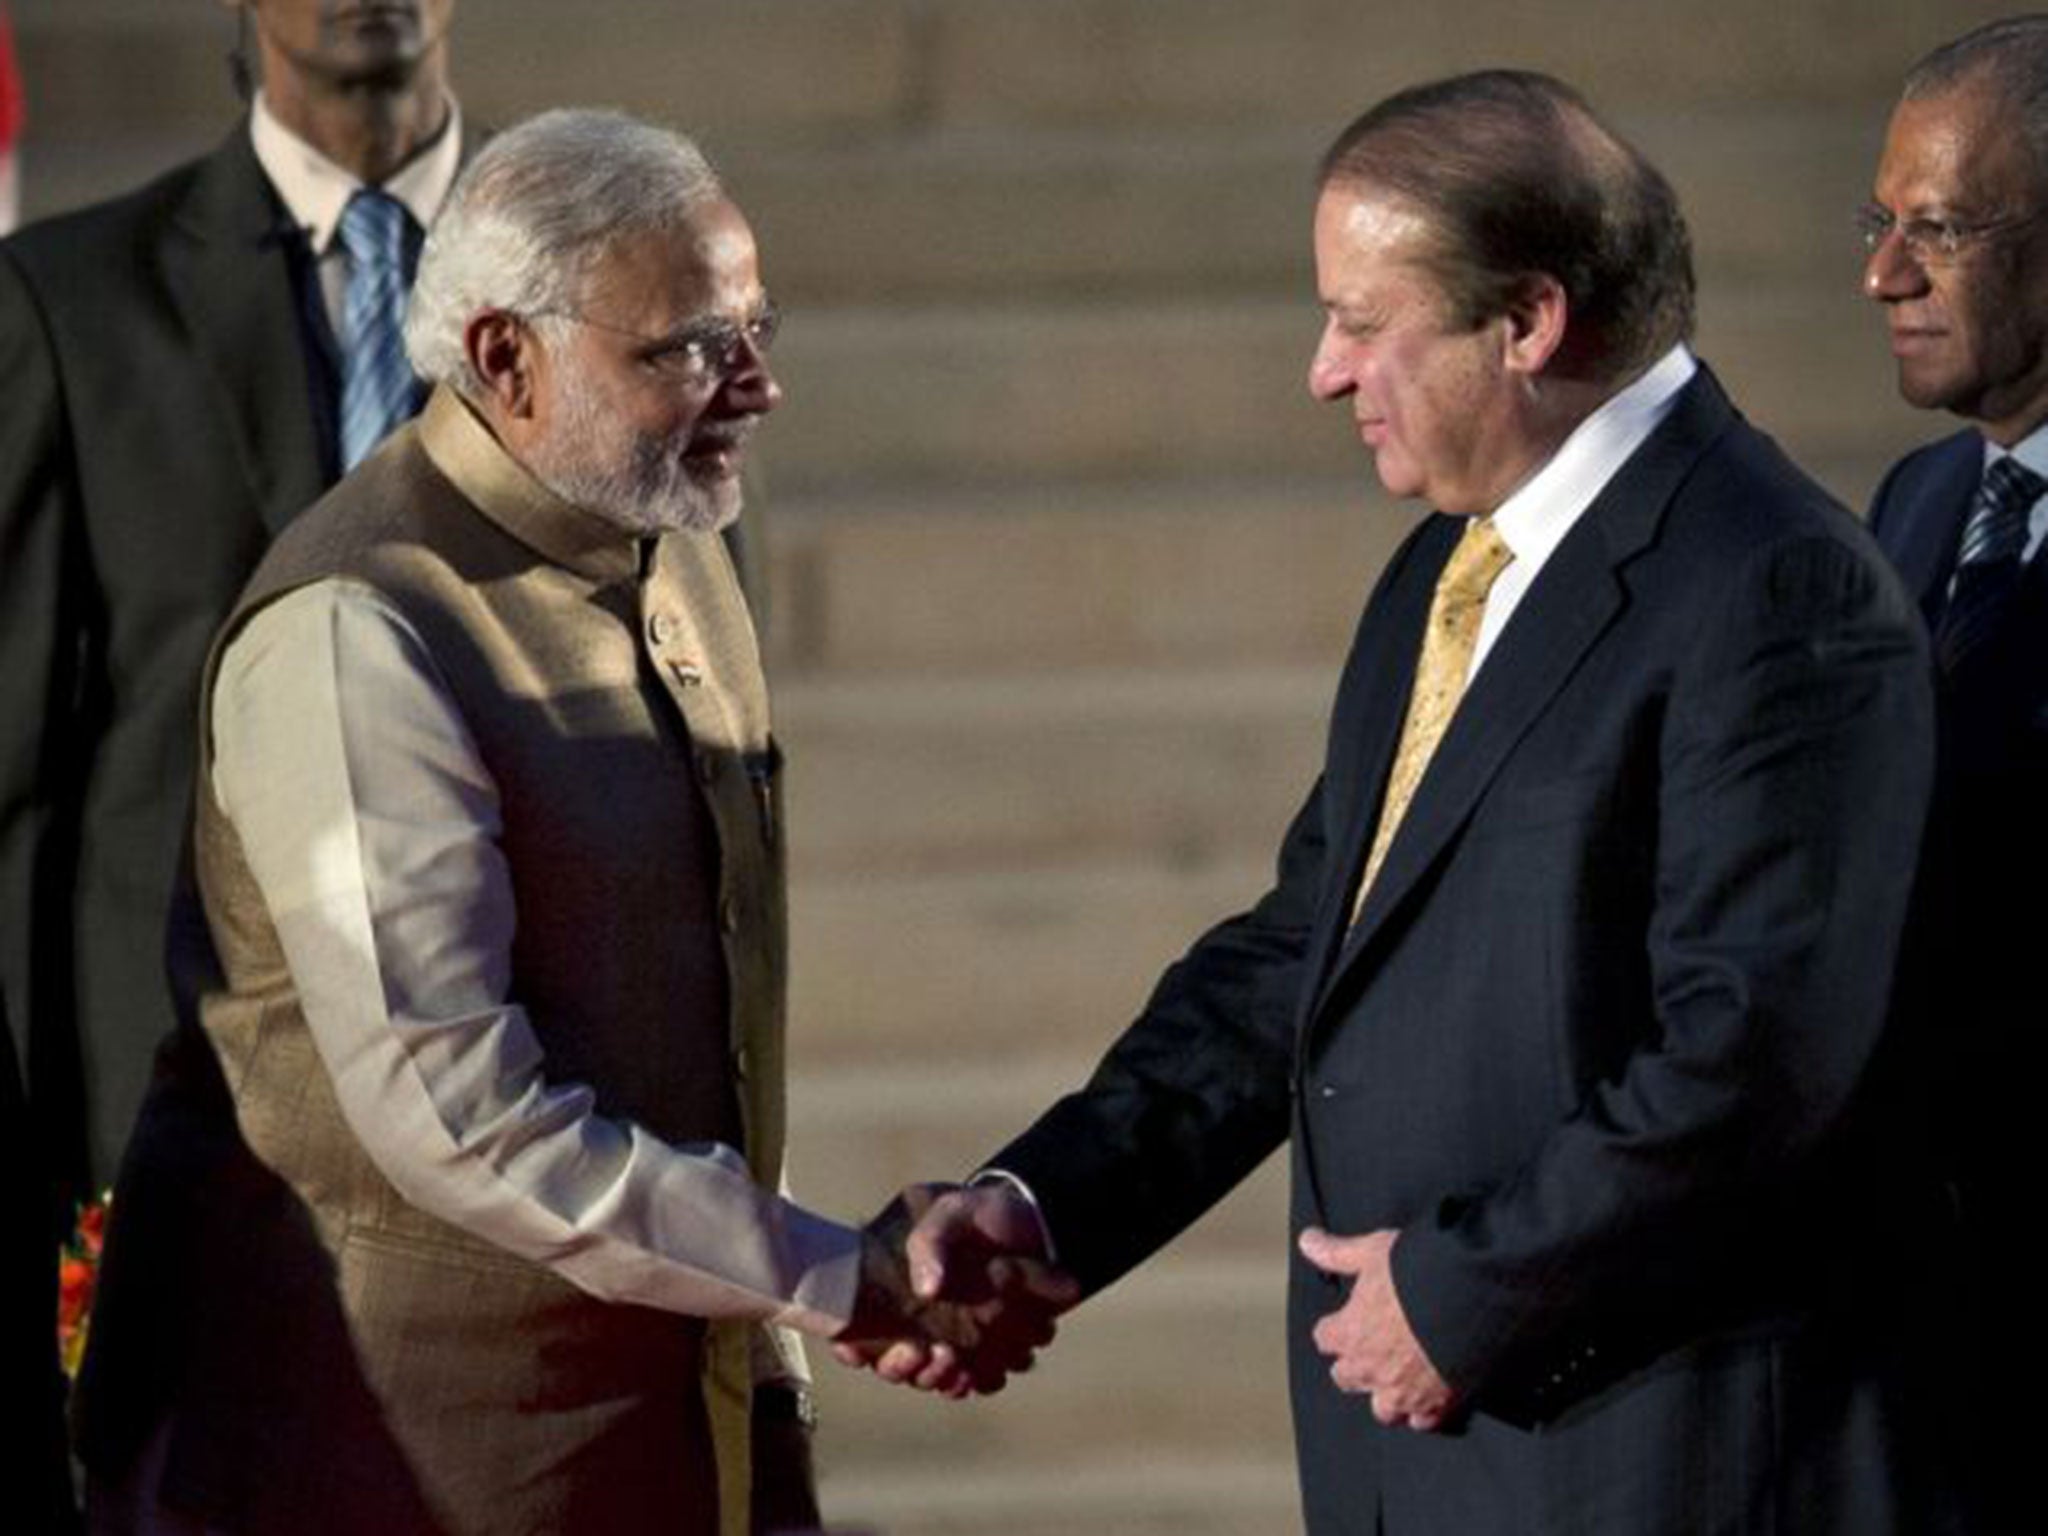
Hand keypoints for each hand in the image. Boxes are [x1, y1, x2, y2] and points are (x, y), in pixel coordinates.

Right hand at [833, 1182, 1077, 1395]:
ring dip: (938, 1376)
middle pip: (890, 1362)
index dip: (850, 1344)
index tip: (859, 1350)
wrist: (1039, 1223)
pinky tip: (982, 1370)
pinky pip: (976, 1379)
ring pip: (930, 1377)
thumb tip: (925, 1290)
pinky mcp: (988, 1350)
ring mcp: (950, 1337)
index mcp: (892, 1281)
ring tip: (952, 1359)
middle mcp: (914, 1317)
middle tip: (920, 1350)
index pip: (854, 1324)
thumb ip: (932, 1240)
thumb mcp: (954, 1209)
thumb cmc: (985, 1212)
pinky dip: (978, 1378)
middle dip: (900, 1366)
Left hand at [1298, 1226, 1455, 1431]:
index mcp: (1350, 1333)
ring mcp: (1403, 1391)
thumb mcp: (1372, 1252)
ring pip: (1383, 1409)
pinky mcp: (1437, 1404)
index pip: (1325, 1339)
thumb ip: (1338, 1253)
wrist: (1469, 1298)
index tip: (1345, 1322)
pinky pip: (1423, 1421)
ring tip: (1398, 1381)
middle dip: (1354, 1366)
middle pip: (1346, 1378)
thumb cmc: (1416, 1272)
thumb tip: (1306, 1240)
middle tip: (1371, 1350)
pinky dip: (1424, 1412)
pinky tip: (1431, 1398)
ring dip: (1387, 1396)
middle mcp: (1370, 1368)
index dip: (1334, 1329)